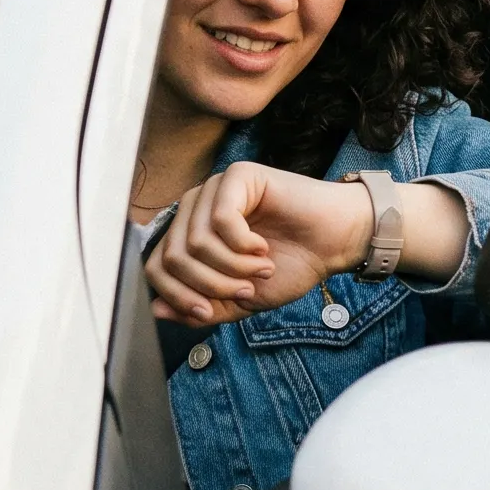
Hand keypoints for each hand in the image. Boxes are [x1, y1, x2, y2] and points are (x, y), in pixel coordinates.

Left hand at [145, 161, 370, 327]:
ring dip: (232, 267)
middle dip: (210, 285)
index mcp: (189, 234)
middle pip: (173, 257)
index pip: (157, 267)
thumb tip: (156, 310)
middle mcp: (195, 208)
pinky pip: (221, 220)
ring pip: (196, 242)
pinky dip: (243, 245)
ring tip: (260, 269)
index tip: (208, 313)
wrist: (333, 244)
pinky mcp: (238, 176)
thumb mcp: (238, 299)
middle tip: (245, 289)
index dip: (178, 297)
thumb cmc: (290, 265)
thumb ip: (200, 306)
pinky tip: (262, 248)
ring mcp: (214, 189)